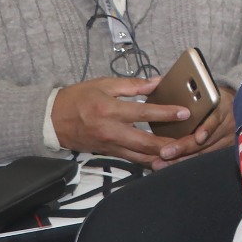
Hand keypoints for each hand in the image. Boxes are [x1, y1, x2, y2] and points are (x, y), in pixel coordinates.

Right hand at [50, 77, 189, 164]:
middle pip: (146, 142)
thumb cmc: (77, 99)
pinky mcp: (109, 153)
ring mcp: (110, 145)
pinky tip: (165, 159)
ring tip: (183, 153)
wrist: (50, 120)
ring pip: (141, 156)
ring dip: (162, 156)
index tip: (185, 113)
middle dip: (170, 144)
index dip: (166, 113)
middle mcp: (111, 131)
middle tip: (190, 140)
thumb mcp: (103, 84)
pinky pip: (133, 159)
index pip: (144, 113)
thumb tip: (157, 81)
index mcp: (110, 110)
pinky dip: (149, 160)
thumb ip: (132, 84)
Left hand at [151, 87, 235, 169]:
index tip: (199, 137)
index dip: (207, 128)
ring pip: (203, 152)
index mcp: (221, 104)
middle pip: (206, 140)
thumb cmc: (209, 94)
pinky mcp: (224, 148)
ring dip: (181, 159)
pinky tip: (170, 166)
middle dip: (184, 147)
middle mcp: (227, 123)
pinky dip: (186, 161)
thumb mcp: (202, 86)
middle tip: (165, 153)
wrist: (233, 103)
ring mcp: (227, 138)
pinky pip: (203, 157)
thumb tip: (156, 83)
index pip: (216, 118)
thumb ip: (181, 86)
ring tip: (161, 163)